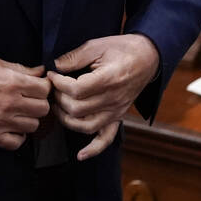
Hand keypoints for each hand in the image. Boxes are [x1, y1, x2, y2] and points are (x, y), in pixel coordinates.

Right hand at [0, 56, 49, 149]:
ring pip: (33, 126)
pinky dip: (17, 136)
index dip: (42, 87)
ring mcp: (0, 121)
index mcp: (12, 81)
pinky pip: (17, 142)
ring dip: (28, 120)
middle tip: (28, 100)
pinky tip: (11, 127)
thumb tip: (40, 71)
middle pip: (43, 109)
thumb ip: (20, 68)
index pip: (44, 89)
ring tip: (18, 113)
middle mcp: (10, 102)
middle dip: (38, 103)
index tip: (36, 88)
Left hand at [48, 34, 159, 160]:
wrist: (148, 57)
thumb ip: (75, 57)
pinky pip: (106, 138)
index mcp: (109, 79)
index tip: (52, 75)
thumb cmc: (122, 49)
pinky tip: (80, 156)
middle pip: (77, 109)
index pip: (76, 90)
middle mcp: (113, 99)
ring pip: (86, 126)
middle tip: (53, 88)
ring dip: (66, 119)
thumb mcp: (97, 45)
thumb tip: (55, 66)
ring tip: (58, 106)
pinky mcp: (118, 117)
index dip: (58, 83)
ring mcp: (117, 111)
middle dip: (59, 98)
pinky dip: (92, 149)